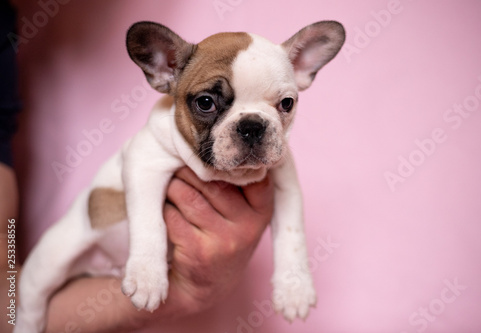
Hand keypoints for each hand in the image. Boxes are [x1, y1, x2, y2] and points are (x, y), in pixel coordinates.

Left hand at [43, 167, 273, 331]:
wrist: (206, 286)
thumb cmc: (221, 235)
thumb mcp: (242, 213)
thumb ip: (237, 183)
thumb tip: (215, 137)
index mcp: (262, 210)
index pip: (250, 172)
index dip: (225, 160)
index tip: (209, 150)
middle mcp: (249, 226)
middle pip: (211, 179)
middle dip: (188, 170)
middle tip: (178, 164)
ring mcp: (225, 241)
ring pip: (188, 195)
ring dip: (173, 187)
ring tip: (171, 185)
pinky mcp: (199, 252)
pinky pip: (172, 215)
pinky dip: (163, 208)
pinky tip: (165, 210)